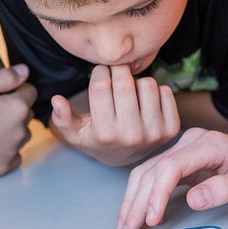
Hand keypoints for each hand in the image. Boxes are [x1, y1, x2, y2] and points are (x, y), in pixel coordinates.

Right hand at [0, 64, 36, 177]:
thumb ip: (6, 77)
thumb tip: (25, 71)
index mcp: (18, 108)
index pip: (30, 91)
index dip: (14, 88)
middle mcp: (21, 131)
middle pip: (26, 113)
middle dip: (13, 109)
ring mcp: (13, 151)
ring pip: (21, 134)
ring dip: (11, 129)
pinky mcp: (5, 167)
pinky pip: (13, 154)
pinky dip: (5, 149)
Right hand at [49, 65, 179, 165]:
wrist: (125, 158)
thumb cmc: (96, 138)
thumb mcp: (75, 132)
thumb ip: (62, 118)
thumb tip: (57, 100)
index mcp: (105, 133)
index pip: (100, 86)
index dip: (99, 72)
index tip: (100, 73)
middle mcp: (131, 135)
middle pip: (124, 82)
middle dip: (117, 71)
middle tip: (116, 74)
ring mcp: (154, 133)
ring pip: (147, 84)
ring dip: (137, 81)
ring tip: (130, 91)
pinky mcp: (171, 129)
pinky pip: (166, 91)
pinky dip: (155, 90)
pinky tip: (145, 100)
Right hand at [116, 127, 227, 228]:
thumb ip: (224, 189)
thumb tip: (193, 199)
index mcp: (208, 144)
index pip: (171, 166)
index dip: (157, 194)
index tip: (152, 219)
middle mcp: (192, 143)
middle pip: (153, 170)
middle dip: (136, 201)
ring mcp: (186, 152)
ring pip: (149, 173)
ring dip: (133, 200)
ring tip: (124, 226)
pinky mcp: (184, 163)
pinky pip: (157, 178)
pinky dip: (143, 196)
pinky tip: (137, 213)